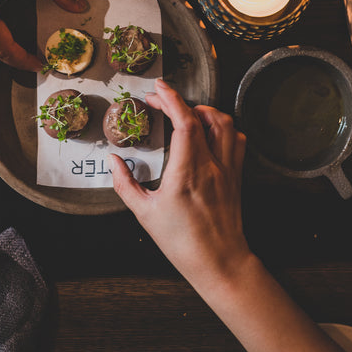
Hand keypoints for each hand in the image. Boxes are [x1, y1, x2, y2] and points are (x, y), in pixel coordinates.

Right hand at [110, 79, 250, 285]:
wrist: (219, 262)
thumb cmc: (182, 242)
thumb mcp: (144, 214)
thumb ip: (125, 184)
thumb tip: (113, 161)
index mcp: (187, 172)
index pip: (184, 122)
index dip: (171, 99)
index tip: (157, 89)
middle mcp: (211, 166)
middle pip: (203, 117)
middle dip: (180, 101)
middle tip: (161, 101)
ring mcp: (228, 169)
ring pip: (226, 124)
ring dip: (205, 111)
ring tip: (186, 112)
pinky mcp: (236, 176)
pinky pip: (238, 140)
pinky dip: (224, 127)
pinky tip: (210, 132)